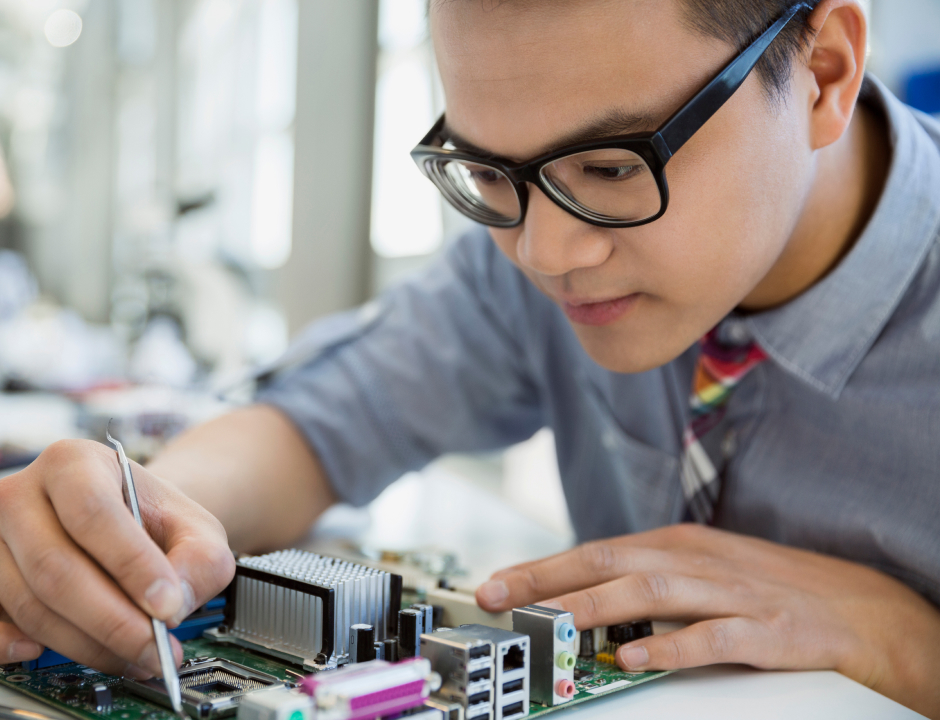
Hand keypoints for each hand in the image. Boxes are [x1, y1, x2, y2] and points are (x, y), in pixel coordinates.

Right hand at [0, 439, 234, 677]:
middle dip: (112, 620)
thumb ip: (197, 562)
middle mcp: (22, 495)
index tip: (167, 606)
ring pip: (30, 604)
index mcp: (75, 464)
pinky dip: (22, 650)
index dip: (131, 565)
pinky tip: (56, 652)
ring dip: (86, 643)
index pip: (94, 512)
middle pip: (55, 567)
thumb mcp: (196, 530)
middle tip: (155, 649)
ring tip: (135, 655)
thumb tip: (171, 605)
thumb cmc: (156, 524)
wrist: (128, 526)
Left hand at [476, 524, 939, 717]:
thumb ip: (647, 582)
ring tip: (553, 621)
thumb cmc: (770, 589)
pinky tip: (636, 658)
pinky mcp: (768, 630)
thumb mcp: (701, 574)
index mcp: (677, 547)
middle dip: (549, 580)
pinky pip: (713, 637)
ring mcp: (732, 594)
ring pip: (653, 591)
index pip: (595, 551)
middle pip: (611, 563)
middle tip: (499, 596)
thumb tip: (582, 597)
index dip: (542, 568)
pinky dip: (671, 646)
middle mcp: (697, 562)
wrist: (860, 607)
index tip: (496, 584)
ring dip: (597, 605)